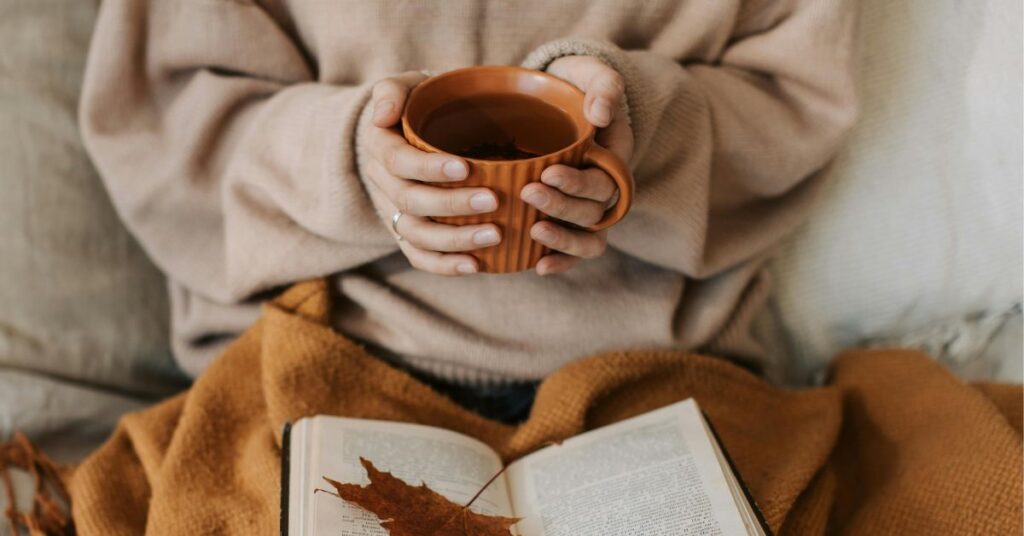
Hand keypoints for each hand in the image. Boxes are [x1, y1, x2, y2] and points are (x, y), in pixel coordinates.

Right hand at [361, 71, 501, 275]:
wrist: (413, 131)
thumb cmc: (419, 104)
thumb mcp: (405, 86)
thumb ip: (393, 91)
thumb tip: (383, 114)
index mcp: (380, 146)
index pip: (398, 161)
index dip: (428, 168)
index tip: (465, 167)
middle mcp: (384, 183)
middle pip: (411, 201)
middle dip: (451, 204)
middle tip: (492, 200)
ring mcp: (395, 212)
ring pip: (417, 234)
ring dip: (454, 239)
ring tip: (494, 235)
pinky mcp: (408, 234)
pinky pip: (420, 257)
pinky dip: (445, 266)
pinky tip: (476, 265)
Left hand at [523, 56, 634, 274]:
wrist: (555, 101)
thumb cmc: (573, 86)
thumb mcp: (590, 74)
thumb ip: (603, 86)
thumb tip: (601, 113)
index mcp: (615, 158)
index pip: (604, 180)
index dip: (578, 183)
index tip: (547, 172)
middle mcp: (605, 189)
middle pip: (593, 211)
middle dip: (562, 206)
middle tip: (528, 192)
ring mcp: (587, 208)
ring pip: (589, 238)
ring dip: (564, 240)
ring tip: (533, 231)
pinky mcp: (567, 221)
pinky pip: (573, 252)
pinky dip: (560, 262)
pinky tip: (538, 266)